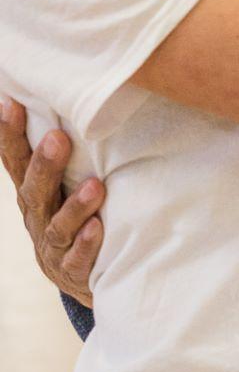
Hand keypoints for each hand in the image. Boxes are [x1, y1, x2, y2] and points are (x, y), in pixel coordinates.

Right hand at [0, 100, 102, 305]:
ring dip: (75, 206)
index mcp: (32, 192)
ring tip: (96, 187)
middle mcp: (37, 217)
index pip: (16, 161)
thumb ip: (61, 150)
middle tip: (57, 138)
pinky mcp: (73, 271)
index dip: (9, 135)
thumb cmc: (74, 214)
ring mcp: (53, 246)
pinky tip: (97, 228)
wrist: (82, 275)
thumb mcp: (60, 182)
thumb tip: (60, 96)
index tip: (9, 103)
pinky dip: (86, 244)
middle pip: (34, 191)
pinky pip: (78, 259)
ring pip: (58, 226)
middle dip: (44, 165)